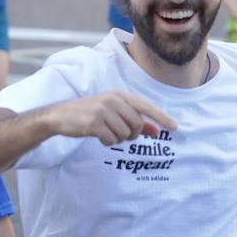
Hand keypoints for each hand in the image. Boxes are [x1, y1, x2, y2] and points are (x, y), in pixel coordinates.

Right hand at [46, 91, 177, 144]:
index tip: (175, 127)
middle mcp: (113, 100)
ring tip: (105, 132)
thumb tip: (157, 131)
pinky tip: (98, 136)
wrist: (60, 115)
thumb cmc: (90, 113)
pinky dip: (107, 142)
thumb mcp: (113, 113)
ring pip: (124, 134)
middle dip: (132, 134)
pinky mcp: (94, 124)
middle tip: (121, 134)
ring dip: (117, 139)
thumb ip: (136, 121)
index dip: (161, 117)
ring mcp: (103, 111)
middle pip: (136, 124)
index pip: (145, 106)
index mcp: (119, 94)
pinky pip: (111, 140)